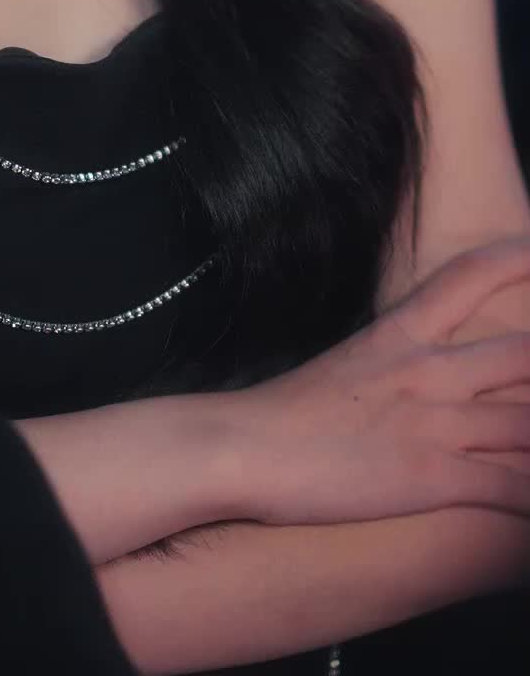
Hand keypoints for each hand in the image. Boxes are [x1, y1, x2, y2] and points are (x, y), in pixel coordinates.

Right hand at [230, 234, 529, 525]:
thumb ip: (394, 358)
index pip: (468, 277)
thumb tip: (422, 363)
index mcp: (401, 334)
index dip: (515, 259)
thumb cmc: (287, 411)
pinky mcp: (433, 477)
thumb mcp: (348, 363)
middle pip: (524, 355)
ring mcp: (435, 424)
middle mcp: (428, 371)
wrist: (246, 448)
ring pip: (529, 425)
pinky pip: (511, 487)